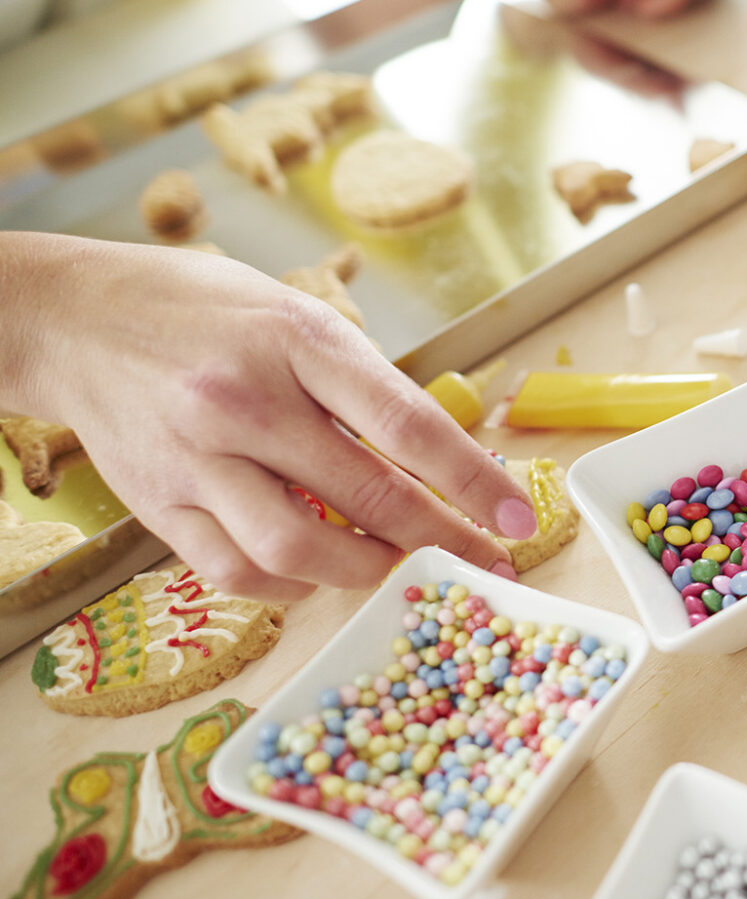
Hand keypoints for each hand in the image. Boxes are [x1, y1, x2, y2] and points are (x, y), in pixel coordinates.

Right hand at [3, 239, 533, 601]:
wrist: (75, 319)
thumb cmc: (207, 313)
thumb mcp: (296, 317)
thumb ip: (363, 385)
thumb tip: (444, 462)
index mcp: (297, 341)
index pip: (407, 423)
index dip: (472, 479)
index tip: (518, 518)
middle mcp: (246, 401)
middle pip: (368, 495)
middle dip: (444, 541)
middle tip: (488, 566)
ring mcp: (197, 458)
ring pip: (301, 548)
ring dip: (370, 571)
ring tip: (405, 568)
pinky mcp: (158, 505)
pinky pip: (239, 571)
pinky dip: (294, 585)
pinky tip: (323, 572)